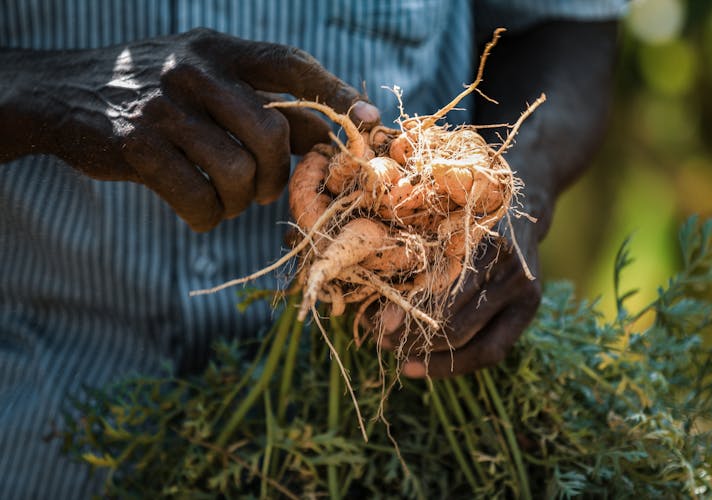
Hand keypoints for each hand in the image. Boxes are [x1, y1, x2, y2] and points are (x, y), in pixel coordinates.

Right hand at [0, 29, 378, 230]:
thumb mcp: (208, 82)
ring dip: (240, 200)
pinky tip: (200, 212)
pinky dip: (207, 217)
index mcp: (221, 49)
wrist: (66, 96)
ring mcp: (164, 107)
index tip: (371, 121)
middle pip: (271, 133)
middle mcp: (195, 70)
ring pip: (236, 171)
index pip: (291, 66)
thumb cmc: (156, 96)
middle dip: (277, 175)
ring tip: (227, 199)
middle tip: (265, 191)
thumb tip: (329, 133)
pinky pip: (197, 198)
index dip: (335, 94)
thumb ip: (263, 103)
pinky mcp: (137, 146)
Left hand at [377, 20, 618, 376]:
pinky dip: (458, 366)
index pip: (445, 286)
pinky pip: (495, 349)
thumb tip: (337, 240)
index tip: (375, 325)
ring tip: (397, 358)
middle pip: (457, 317)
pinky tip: (422, 369)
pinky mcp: (530, 303)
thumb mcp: (434, 185)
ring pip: (474, 339)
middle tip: (379, 341)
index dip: (411, 311)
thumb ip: (400, 211)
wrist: (525, 181)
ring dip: (432, 355)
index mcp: (482, 231)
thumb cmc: (463, 184)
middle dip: (414, 336)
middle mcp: (509, 262)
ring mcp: (524, 285)